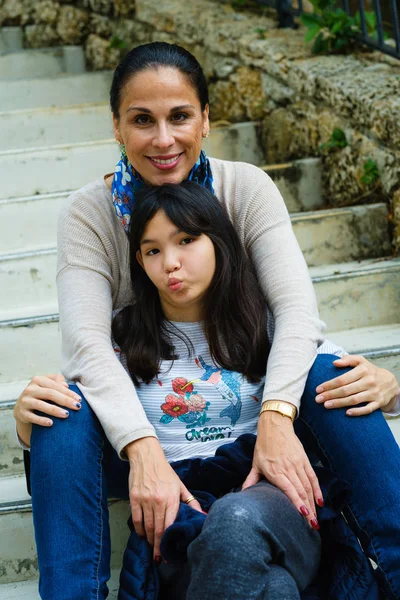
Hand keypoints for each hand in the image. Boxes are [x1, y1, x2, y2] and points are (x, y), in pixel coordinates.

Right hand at [14, 374, 82, 444]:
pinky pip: (32, 417)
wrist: (22, 406)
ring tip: (67, 414)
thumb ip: (57, 381)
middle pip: (50, 394)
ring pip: (41, 405)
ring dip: (55, 410)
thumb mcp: (47, 384)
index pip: (55, 385)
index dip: (68, 392)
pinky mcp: (21, 413)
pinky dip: (41, 420)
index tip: (79, 399)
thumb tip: (66, 385)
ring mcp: (24, 401)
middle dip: (65, 400)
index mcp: (38, 380)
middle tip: (77, 407)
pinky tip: (51, 423)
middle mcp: (30, 389)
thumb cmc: (41, 394)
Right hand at [126, 437, 202, 561]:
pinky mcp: (134, 498)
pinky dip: (139, 530)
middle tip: (158, 559)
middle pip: (157, 529)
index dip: (167, 542)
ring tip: (151, 548)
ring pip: (146, 526)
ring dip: (148, 540)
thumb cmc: (165, 472)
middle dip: (157, 547)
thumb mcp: (180, 485)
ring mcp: (145, 499)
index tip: (167, 555)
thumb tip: (202, 514)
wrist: (147, 457)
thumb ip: (190, 501)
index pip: (169, 525)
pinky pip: (136, 519)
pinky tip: (142, 535)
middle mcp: (158, 500)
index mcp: (172, 498)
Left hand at [242, 411, 321, 529]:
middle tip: (312, 526)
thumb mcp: (256, 463)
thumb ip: (251, 480)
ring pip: (308, 487)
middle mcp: (288, 469)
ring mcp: (298, 464)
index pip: (289, 490)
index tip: (303, 516)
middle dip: (308, 510)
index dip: (297, 503)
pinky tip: (320, 502)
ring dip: (313, 504)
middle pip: (301, 492)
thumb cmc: (264, 446)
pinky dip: (317, 490)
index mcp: (275, 471)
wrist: (275, 426)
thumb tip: (243, 493)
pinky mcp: (304, 460)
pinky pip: (313, 478)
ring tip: (316, 519)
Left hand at [315, 355, 398, 415]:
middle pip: (346, 390)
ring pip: (354, 400)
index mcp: (363, 370)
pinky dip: (358, 412)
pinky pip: (368, 409)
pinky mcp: (378, 403)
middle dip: (330, 395)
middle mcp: (369, 381)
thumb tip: (334, 362)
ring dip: (339, 403)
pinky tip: (347, 413)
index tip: (318, 389)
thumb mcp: (361, 361)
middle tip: (317, 399)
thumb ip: (348, 359)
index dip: (329, 384)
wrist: (391, 382)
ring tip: (326, 405)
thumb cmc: (370, 371)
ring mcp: (374, 393)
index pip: (342, 379)